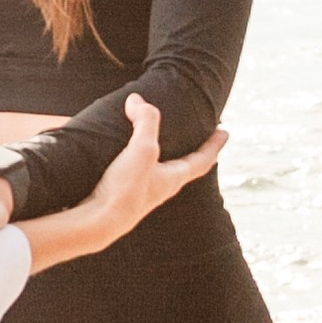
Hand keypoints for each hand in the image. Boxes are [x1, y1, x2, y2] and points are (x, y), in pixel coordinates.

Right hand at [27, 95, 225, 270]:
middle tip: (193, 135)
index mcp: (172, 178)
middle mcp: (159, 187)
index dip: (214, 145)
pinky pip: (130, 171)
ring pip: (155, 169)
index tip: (225, 132)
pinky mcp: (119, 194)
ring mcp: (140, 192)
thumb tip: (137, 100)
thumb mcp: (142, 150)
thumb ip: (145, 122)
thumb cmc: (126, 190)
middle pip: (181, 167)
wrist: (97, 222)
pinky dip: (128, 157)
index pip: (202, 160)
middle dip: (188, 151)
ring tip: (153, 140)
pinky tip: (116, 151)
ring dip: (158, 154)